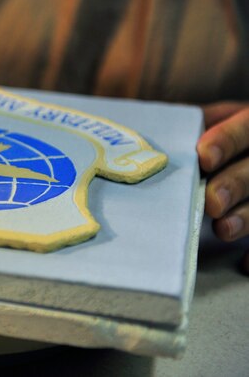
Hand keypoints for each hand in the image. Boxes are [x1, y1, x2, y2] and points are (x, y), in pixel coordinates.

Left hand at [197, 102, 248, 272]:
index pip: (247, 126)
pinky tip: (246, 263)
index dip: (227, 139)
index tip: (202, 156)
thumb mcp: (210, 121)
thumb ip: (192, 128)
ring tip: (224, 229)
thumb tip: (147, 141)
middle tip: (212, 201)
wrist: (241, 151)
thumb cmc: (215, 133)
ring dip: (247, 217)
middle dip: (236, 184)